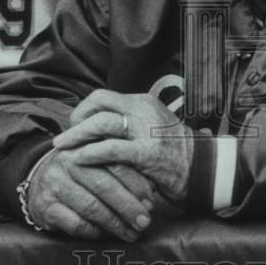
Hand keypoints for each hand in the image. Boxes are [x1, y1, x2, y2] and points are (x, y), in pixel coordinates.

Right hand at [27, 147, 154, 240]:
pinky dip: (95, 232)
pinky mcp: (46, 207)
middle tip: (145, 222)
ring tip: (131, 233)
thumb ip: (120, 169)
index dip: (136, 184)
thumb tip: (152, 192)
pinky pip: (76, 224)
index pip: (115, 164)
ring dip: (116, 224)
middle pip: (105, 186)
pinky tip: (106, 235)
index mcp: (85, 146)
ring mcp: (54, 184)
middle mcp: (68, 162)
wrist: (37, 182)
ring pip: (92, 207)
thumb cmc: (78, 174)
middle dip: (129, 207)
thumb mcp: (96, 162)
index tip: (151, 201)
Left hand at [53, 90, 194, 203]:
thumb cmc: (173, 150)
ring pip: (101, 123)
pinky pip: (111, 149)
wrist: (203, 168)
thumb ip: (128, 122)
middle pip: (99, 104)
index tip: (74, 124)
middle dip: (76, 120)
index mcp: (142, 101)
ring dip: (77, 136)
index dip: (83, 109)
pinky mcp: (147, 153)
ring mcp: (146, 130)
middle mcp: (143, 110)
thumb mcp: (151, 126)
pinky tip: (79, 160)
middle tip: (64, 137)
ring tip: (62, 147)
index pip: (103, 96)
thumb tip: (94, 127)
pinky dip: (91, 153)